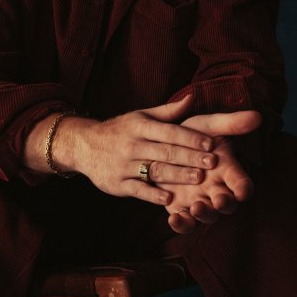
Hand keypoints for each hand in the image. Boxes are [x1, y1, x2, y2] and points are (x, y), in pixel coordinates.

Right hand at [48, 95, 217, 205]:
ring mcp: (124, 165)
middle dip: (190, 157)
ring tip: (199, 179)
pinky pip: (137, 190)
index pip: (169, 131)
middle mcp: (132, 144)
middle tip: (212, 162)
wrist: (84, 145)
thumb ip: (168, 111)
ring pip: (154, 170)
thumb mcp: (140, 116)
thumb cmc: (121, 130)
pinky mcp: (117, 184)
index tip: (210, 143)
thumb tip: (193, 98)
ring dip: (177, 175)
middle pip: (165, 151)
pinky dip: (152, 194)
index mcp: (140, 126)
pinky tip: (169, 199)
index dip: (190, 138)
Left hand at [164, 110, 261, 233]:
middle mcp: (216, 189)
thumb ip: (231, 123)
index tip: (243, 190)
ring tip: (196, 207)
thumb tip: (257, 116)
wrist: (164, 143)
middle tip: (220, 200)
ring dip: (204, 214)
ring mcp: (199, 200)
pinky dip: (181, 224)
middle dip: (225, 204)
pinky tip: (173, 218)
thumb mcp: (210, 125)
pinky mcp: (180, 209)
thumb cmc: (192, 134)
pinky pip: (184, 222)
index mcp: (227, 171)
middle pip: (227, 204)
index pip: (242, 183)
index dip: (243, 187)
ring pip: (206, 215)